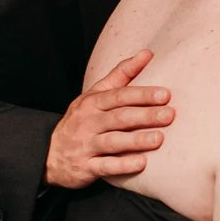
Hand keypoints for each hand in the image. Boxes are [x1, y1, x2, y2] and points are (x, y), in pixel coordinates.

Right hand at [45, 51, 173, 187]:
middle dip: (145, 116)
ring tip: (159, 139)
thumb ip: (121, 74)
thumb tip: (147, 53)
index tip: (165, 94)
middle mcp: (88, 122)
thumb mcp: (95, 95)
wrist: (50, 155)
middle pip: (119, 117)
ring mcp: (86, 145)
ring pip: (113, 142)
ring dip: (136, 140)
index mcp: (93, 103)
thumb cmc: (83, 120)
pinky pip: (105, 167)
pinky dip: (123, 165)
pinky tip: (142, 163)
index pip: (119, 96)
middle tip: (169, 115)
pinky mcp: (86, 167)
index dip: (142, 95)